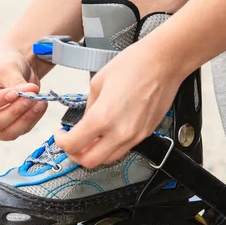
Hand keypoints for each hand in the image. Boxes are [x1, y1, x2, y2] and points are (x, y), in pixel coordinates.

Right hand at [0, 48, 47, 140]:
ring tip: (40, 101)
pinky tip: (40, 105)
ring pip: (8, 133)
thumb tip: (31, 94)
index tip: (14, 92)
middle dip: (15, 110)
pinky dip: (32, 119)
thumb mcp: (7, 69)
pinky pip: (20, 132)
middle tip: (32, 96)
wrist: (14, 69)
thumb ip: (16, 84)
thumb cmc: (3, 65)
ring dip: (26, 118)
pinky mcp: (5, 132)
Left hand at [54, 41, 182, 167]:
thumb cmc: (134, 65)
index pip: (73, 145)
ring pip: (107, 159)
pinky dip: (110, 148)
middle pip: (89, 161)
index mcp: (102, 118)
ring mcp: (134, 137)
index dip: (61, 142)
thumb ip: (88, 108)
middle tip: (72, 142)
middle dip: (75, 154)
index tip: (61, 134)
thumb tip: (85, 122)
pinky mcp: (144, 135)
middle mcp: (119, 133)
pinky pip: (123, 150)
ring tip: (90, 139)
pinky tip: (107, 134)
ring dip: (94, 153)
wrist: (164, 63)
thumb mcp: (98, 83)